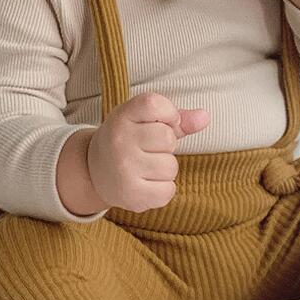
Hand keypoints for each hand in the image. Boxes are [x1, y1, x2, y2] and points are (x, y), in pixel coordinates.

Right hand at [86, 93, 209, 212]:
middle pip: (168, 138)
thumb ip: (176, 118)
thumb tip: (205, 117)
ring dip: (164, 169)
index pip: (155, 104)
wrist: (94, 172)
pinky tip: (145, 184)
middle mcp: (119, 141)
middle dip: (165, 146)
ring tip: (145, 167)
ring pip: (171, 167)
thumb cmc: (128, 141)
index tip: (158, 122)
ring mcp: (124, 169)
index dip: (168, 114)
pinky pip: (168, 191)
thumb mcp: (144, 121)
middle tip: (146, 149)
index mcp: (122, 116)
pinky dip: (162, 189)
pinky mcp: (131, 194)